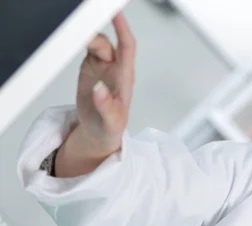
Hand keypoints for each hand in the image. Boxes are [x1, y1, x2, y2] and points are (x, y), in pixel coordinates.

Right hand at [76, 11, 135, 155]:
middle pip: (107, 43)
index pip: (127, 48)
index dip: (123, 29)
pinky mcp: (90, 67)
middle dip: (95, 34)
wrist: (98, 132)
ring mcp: (102, 67)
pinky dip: (79, 42)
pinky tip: (72, 43)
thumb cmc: (110, 128)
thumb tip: (100, 89)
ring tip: (73, 43)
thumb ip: (107, 106)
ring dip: (85, 40)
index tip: (116, 13)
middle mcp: (115, 69)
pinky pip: (86, 48)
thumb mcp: (111, 122)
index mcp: (125, 79)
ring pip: (96, 43)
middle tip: (80, 30)